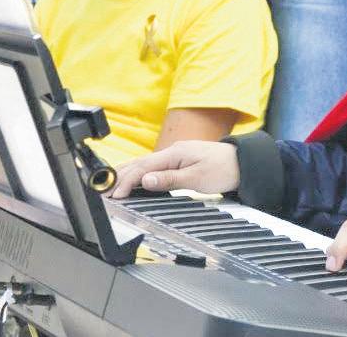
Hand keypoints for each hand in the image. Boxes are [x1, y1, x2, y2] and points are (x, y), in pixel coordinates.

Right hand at [109, 140, 240, 197]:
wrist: (242, 163)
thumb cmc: (223, 169)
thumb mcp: (196, 178)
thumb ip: (169, 180)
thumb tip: (145, 181)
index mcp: (174, 154)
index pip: (143, 168)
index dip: (126, 182)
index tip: (115, 195)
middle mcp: (172, 152)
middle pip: (139, 164)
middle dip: (120, 177)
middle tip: (103, 191)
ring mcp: (175, 155)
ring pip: (144, 164)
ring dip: (128, 174)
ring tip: (112, 185)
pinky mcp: (179, 161)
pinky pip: (153, 167)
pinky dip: (140, 174)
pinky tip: (135, 180)